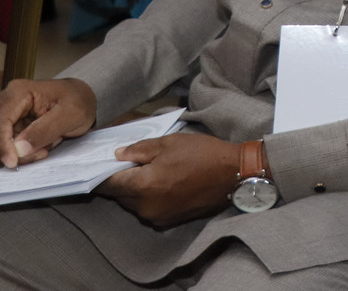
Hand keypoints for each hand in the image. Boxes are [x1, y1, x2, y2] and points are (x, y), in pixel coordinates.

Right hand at [0, 77, 96, 166]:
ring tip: (50, 143)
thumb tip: (19, 149)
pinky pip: (13, 147)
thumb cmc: (79, 101)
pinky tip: (46, 144)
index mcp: (20, 92)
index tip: (13, 162)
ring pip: (5, 144)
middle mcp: (9, 102)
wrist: (84, 101)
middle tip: (43, 152)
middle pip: (0, 134)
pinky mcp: (14, 127)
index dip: (3, 144)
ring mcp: (11, 116)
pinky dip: (28, 151)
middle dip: (17, 150)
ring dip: (25, 152)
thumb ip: (44, 130)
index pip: (1, 121)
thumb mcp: (70, 114)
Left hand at [96, 132, 241, 227]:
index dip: (99, 173)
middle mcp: (145, 207)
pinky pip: (148, 209)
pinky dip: (149, 198)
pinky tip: (164, 184)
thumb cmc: (203, 154)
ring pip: (133, 203)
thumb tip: (117, 155)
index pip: (108, 183)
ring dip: (135, 190)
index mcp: (143, 185)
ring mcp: (156, 217)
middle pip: (119, 195)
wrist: (235, 175)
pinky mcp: (168, 221)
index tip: (96, 164)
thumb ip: (140, 149)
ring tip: (151, 172)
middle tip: (130, 163)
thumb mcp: (170, 142)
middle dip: (121, 180)